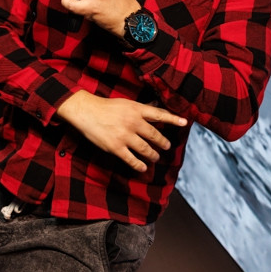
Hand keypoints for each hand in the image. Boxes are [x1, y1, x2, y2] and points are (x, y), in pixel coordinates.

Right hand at [56, 90, 187, 172]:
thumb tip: (156, 109)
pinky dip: (139, 165)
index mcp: (136, 110)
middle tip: (166, 146)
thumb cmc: (105, 107)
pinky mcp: (116, 148)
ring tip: (156, 157)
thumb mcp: (125, 103)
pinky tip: (143, 168)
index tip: (185, 122)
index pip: (159, 114)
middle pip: (154, 135)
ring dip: (153, 155)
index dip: (173, 119)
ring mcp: (125, 136)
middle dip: (163, 142)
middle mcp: (133, 122)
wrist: (86, 112)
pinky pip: (132, 159)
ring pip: (145, 149)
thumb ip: (141, 109)